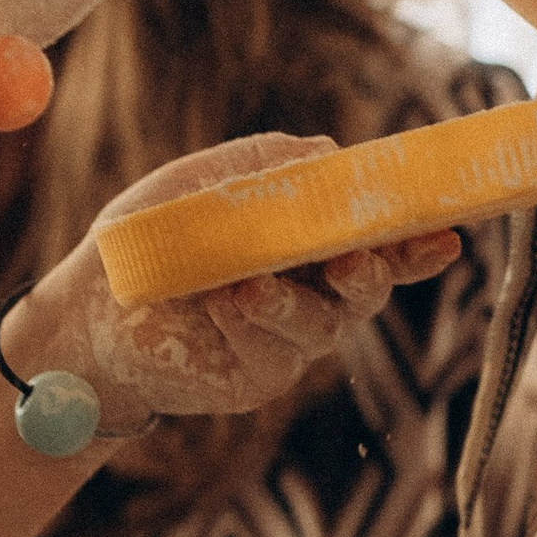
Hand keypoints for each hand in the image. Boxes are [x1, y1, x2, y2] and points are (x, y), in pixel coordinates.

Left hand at [5, 134, 461, 440]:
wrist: (90, 305)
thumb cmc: (154, 237)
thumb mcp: (206, 183)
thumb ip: (268, 166)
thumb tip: (327, 155)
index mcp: (312, 246)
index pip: (379, 241)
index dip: (416, 241)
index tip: (446, 234)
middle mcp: (313, 297)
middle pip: (367, 288)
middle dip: (371, 272)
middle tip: (355, 260)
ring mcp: (288, 345)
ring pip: (320, 326)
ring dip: (289, 303)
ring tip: (249, 287)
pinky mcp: (256, 380)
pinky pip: (270, 353)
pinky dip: (245, 324)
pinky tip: (219, 307)